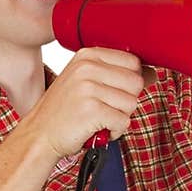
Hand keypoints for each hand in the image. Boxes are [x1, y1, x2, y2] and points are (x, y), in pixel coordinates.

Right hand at [30, 48, 156, 158]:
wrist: (39, 134)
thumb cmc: (64, 111)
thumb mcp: (85, 82)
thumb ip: (115, 74)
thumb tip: (152, 73)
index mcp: (87, 55)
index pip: (133, 61)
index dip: (131, 81)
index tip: (115, 92)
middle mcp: (87, 68)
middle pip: (136, 82)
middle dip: (126, 101)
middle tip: (104, 108)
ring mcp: (89, 88)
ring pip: (132, 104)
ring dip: (119, 118)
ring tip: (97, 119)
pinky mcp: (92, 110)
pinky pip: (123, 122)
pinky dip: (113, 132)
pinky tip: (96, 129)